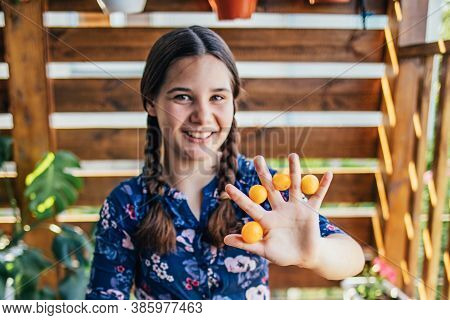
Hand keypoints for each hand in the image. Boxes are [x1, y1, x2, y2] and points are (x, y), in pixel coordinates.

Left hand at [223, 153, 332, 268]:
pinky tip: (328, 174)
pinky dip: (323, 185)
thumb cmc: (282, 254)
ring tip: (292, 155)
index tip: (226, 186)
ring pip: (294, 185)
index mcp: (266, 219)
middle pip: (270, 188)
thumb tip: (225, 239)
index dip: (239, 197)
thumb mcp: (264, 250)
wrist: (305, 257)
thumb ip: (247, 244)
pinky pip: (318, 196)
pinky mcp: (311, 210)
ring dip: (294, 171)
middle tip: (257, 157)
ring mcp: (295, 207)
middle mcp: (279, 208)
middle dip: (264, 173)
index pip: (250, 205)